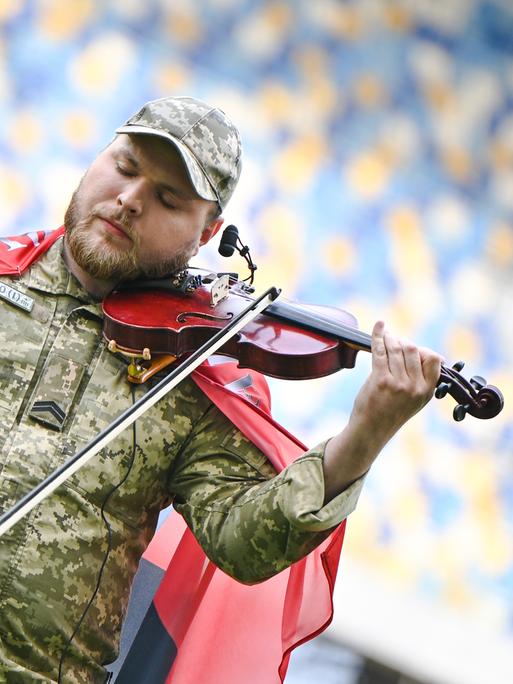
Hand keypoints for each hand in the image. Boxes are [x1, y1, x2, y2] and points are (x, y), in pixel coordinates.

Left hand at [322, 321, 442, 501]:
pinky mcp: (380, 380)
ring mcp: (398, 383)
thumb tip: (422, 351)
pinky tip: (379, 326)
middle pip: (413, 349)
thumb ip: (421, 379)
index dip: (422, 349)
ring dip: (390, 337)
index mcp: (427, 391)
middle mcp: (415, 387)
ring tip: (385, 335)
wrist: (371, 431)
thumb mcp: (415, 400)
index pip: (433, 359)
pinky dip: (378, 335)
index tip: (411, 349)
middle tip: (394, 341)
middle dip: (403, 341)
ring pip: (396, 348)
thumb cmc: (391, 412)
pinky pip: (380, 350)